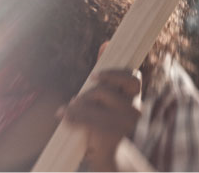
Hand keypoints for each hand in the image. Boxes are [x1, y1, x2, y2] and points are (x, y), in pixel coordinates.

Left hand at [56, 43, 141, 170]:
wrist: (107, 155)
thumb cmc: (102, 119)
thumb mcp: (103, 94)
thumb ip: (105, 72)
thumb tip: (106, 43)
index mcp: (133, 96)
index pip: (133, 77)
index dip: (113, 73)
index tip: (94, 75)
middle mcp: (135, 108)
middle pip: (107, 88)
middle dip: (90, 91)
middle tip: (78, 98)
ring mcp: (126, 123)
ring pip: (95, 100)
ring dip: (78, 105)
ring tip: (70, 109)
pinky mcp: (113, 133)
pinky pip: (87, 117)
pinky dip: (72, 116)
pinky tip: (63, 117)